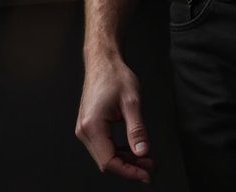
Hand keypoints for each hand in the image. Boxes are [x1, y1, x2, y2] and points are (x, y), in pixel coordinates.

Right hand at [76, 58, 155, 182]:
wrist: (103, 61)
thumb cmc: (115, 76)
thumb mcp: (132, 102)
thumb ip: (137, 129)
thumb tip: (143, 152)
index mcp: (92, 126)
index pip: (109, 161)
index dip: (129, 171)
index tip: (147, 174)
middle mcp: (84, 131)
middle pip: (107, 161)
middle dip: (130, 167)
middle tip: (151, 166)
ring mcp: (85, 129)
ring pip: (105, 155)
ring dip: (125, 160)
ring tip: (146, 159)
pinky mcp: (89, 126)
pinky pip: (104, 146)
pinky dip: (119, 151)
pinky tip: (134, 149)